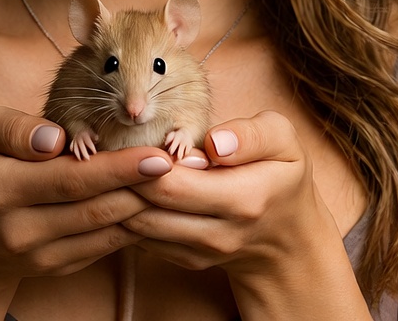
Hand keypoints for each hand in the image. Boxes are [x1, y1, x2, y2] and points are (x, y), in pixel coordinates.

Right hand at [0, 106, 176, 303]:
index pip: (69, 178)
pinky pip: (99, 247)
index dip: (116, 167)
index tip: (155, 154)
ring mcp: (38, 255)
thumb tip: (57, 138)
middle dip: (140, 186)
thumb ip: (14, 129)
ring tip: (176, 183)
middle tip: (179, 166)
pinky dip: (127, 226)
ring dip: (141, 207)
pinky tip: (151, 204)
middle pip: (92, 206)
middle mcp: (19, 229)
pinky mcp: (54, 267)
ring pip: (101, 230)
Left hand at [124, 111, 354, 313]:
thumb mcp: (283, 142)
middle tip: (109, 146)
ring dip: (120, 197)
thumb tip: (214, 143)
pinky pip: (144, 239)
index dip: (145, 160)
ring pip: (141, 227)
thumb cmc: (282, 175)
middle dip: (124, 177)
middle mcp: (220, 233)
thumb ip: (251, 135)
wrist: (288, 239)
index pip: (174, 183)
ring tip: (112, 165)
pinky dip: (128, 214)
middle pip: (150, 206)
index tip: (132, 137)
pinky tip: (125, 187)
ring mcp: (202, 253)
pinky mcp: (187, 261)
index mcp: (244, 198)